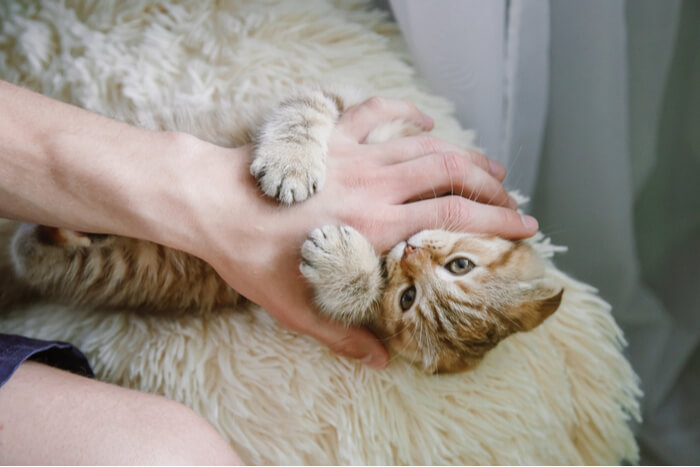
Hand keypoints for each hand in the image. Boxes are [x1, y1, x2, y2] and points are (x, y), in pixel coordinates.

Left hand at [176, 97, 537, 368]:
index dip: (497, 221)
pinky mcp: (334, 137)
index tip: (525, 227)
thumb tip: (380, 362)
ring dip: (465, 153)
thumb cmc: (253, 256)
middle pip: (453, 173)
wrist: (213, 205)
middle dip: (493, 186)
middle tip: (514, 200)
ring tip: (491, 166)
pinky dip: (407, 111)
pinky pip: (378, 111)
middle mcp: (376, 184)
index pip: (454, 218)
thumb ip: (344, 335)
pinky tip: (425, 118)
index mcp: (376, 225)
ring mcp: (356, 155)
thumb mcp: (298, 308)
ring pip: (427, 143)